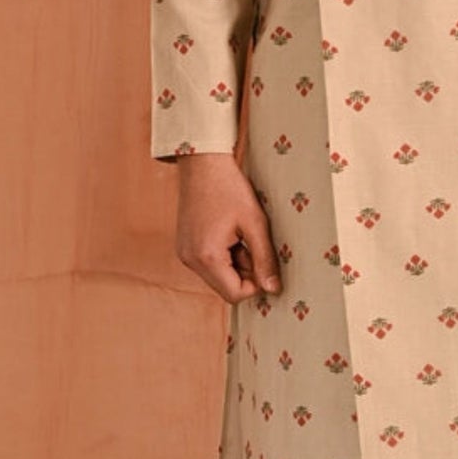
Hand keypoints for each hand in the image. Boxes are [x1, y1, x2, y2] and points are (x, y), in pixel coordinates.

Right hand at [174, 152, 280, 302]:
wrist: (202, 163)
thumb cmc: (229, 188)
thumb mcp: (255, 223)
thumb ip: (265, 259)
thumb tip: (273, 288)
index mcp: (207, 257)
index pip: (235, 295)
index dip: (256, 284)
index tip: (264, 261)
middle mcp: (190, 260)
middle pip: (225, 288)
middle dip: (245, 273)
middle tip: (252, 243)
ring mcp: (185, 254)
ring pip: (218, 276)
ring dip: (235, 263)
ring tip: (239, 234)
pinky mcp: (185, 246)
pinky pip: (208, 264)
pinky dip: (223, 256)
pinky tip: (228, 232)